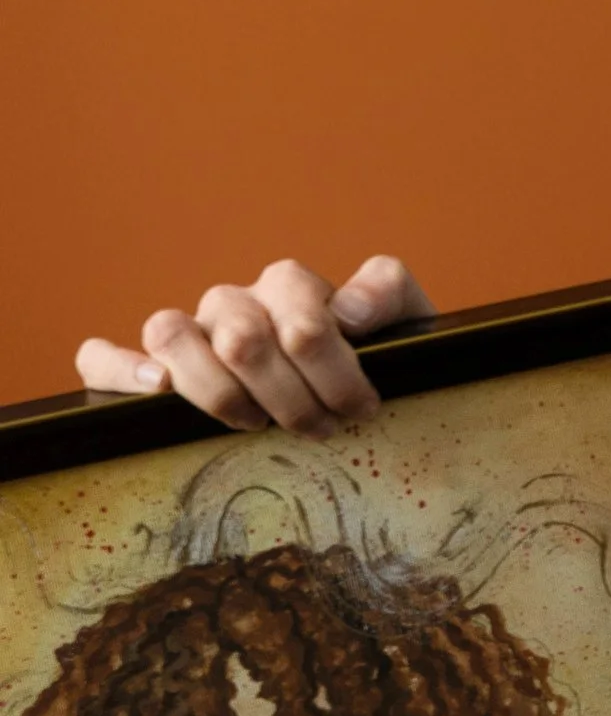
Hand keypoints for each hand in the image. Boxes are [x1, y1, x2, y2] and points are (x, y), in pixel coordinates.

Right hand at [74, 255, 432, 435]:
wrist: (363, 383)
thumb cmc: (378, 359)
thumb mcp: (405, 321)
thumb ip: (387, 293)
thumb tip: (347, 312)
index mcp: (289, 287)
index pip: (299, 315)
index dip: (335, 370)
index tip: (363, 408)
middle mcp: (234, 304)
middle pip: (241, 336)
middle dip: (291, 397)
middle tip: (322, 428)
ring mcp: (192, 335)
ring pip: (170, 333)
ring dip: (219, 391)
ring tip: (256, 423)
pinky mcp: (155, 369)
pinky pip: (99, 356)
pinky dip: (114, 367)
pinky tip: (152, 388)